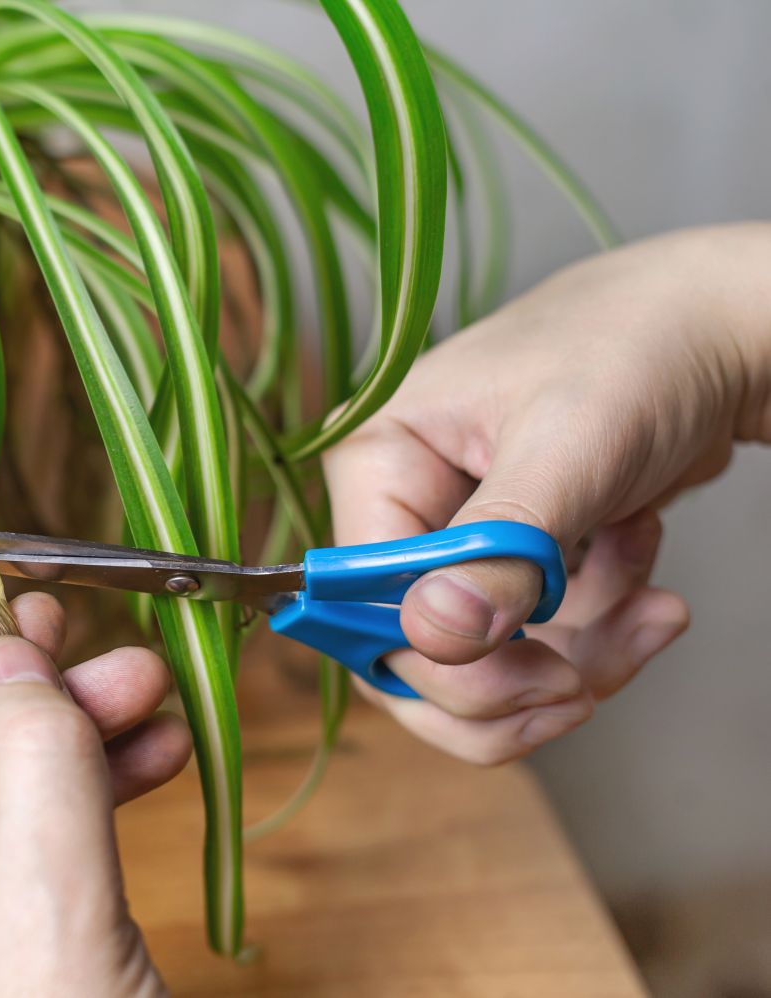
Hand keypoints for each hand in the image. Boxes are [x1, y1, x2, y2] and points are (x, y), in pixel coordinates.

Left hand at [0, 593, 191, 996]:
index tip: (30, 615)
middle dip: (40, 715)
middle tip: (119, 660)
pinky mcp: (12, 979)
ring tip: (154, 705)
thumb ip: (37, 773)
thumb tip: (19, 657)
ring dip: (81, 757)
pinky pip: (43, 870)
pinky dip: (95, 816)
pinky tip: (148, 767)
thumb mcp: (51, 919)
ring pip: (5, 823)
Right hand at [324, 224, 770, 763]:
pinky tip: (641, 566)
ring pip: (478, 663)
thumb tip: (432, 635)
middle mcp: (397, 505)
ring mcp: (452, 538)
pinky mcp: (507, 563)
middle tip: (591, 682)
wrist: (716, 333)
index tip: (545, 675)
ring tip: (652, 613)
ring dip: (576, 656)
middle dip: (512, 680)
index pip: (366, 603)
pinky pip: (531, 643)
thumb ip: (499, 549)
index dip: (445, 661)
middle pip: (410, 652)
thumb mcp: (569, 450)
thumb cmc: (634, 352)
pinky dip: (599, 629)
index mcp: (376, 461)